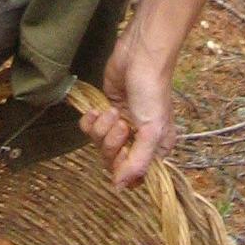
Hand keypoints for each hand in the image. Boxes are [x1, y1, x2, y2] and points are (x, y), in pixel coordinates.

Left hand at [78, 35, 177, 188]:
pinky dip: (91, 121)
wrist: (139, 57)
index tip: (123, 153)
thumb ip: (138, 162)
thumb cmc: (152, 92)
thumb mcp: (151, 130)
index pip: (134, 176)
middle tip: (121, 124)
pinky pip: (89, 130)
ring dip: (102, 128)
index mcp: (155, 148)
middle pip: (113, 162)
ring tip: (113, 111)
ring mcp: (120, 126)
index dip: (123, 168)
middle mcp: (138, 141)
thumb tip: (121, 188)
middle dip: (111, 143)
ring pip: (99, 145)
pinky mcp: (105, 112)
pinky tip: (98, 110)